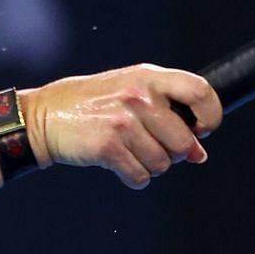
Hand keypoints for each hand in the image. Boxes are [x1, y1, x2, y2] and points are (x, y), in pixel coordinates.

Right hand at [24, 64, 221, 189]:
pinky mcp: (108, 147)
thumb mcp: (130, 92)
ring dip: (150, 166)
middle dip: (174, 153)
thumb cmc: (92, 105)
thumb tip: (199, 154)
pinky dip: (133, 177)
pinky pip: (140, 177)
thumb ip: (167, 113)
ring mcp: (123, 122)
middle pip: (183, 142)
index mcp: (147, 76)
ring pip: (163, 164)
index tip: (202, 130)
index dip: (210, 115)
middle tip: (152, 146)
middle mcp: (138, 96)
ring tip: (129, 151)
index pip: (199, 91)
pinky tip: (118, 163)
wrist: (44, 116)